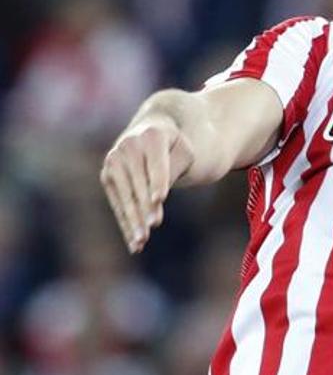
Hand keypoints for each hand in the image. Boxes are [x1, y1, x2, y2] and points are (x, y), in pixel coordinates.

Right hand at [100, 117, 190, 252]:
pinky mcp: (106, 176)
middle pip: (139, 185)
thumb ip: (173, 170)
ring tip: (141, 242)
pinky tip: (132, 241)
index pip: (156, 164)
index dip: (158, 182)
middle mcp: (128, 146)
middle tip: (153, 227)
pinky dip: (125, 223)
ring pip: (126, 197)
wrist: (151, 132)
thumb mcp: (183, 152)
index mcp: (151, 136)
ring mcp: (113, 161)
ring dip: (133, 221)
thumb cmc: (173, 146)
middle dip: (146, 208)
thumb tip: (155, 200)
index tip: (160, 199)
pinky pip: (118, 204)